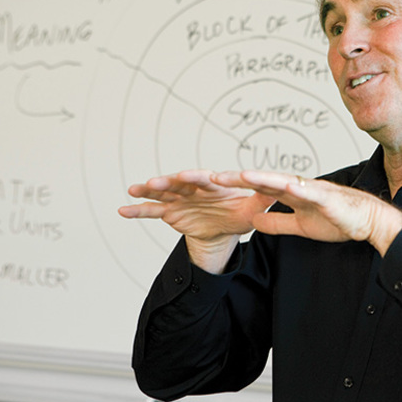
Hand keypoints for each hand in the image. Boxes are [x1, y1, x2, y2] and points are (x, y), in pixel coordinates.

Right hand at [118, 169, 275, 272]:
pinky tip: (122, 210)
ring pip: (162, 193)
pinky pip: (151, 211)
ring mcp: (179, 199)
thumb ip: (262, 201)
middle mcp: (194, 188)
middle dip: (169, 181)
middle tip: (159, 180)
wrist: (223, 226)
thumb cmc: (239, 213)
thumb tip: (279, 192)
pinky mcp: (170, 212)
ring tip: (135, 188)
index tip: (194, 176)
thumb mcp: (252, 211)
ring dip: (149, 190)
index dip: (200, 178)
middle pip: (180, 183)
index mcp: (213, 185)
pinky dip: (137, 211)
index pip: (206, 179)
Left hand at [212, 170, 401, 255]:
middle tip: (214, 176)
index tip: (215, 182)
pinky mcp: (326, 199)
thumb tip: (254, 223)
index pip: (260, 187)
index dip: (238, 185)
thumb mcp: (300, 227)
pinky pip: (308, 192)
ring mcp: (312, 191)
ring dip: (260, 178)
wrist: (368, 221)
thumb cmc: (339, 220)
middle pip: (264, 180)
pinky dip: (294, 188)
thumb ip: (277, 223)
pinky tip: (281, 185)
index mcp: (292, 194)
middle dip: (239, 178)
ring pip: (281, 181)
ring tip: (239, 176)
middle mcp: (299, 187)